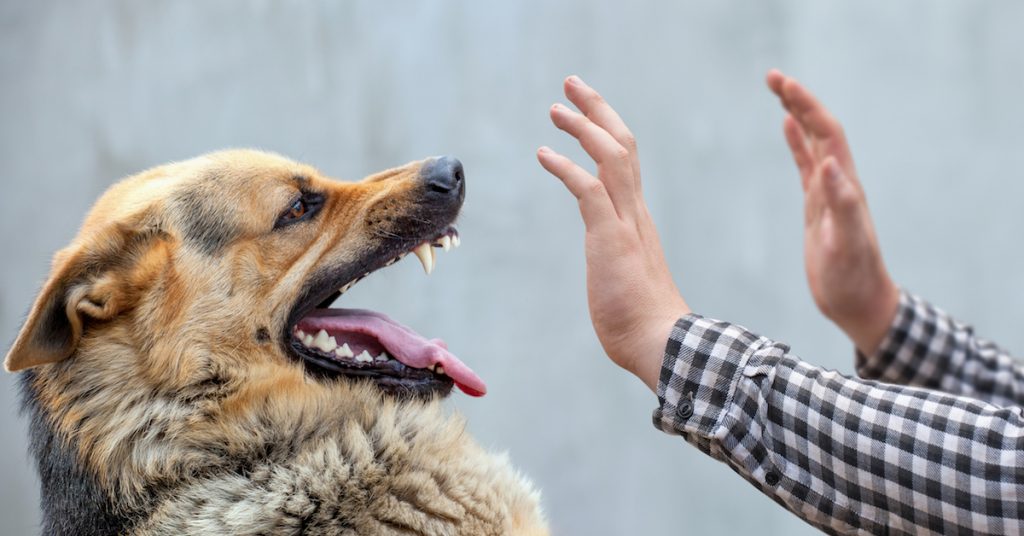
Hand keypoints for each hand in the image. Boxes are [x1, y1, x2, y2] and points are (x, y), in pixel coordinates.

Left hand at [537, 76, 689, 390]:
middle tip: (572, 85)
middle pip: (623, 144)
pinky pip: (589, 190)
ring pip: (611, 156)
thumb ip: (617, 263)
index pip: (626, 162)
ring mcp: (626, 223)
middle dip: (597, 110)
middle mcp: (635, 212)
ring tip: (556, 108)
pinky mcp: (611, 238)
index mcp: (637, 219)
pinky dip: (566, 167)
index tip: (586, 112)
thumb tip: (612, 272)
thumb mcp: (624, 280)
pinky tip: (544, 153)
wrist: (662, 344)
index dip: (606, 130)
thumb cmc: (642, 323)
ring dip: (583, 127)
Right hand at [766, 70, 898, 354]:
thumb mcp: (846, 243)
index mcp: (844, 185)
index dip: (806, 106)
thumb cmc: (853, 278)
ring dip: (797, 114)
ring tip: (778, 90)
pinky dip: (796, 143)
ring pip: (812, 142)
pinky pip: (805, 165)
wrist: (858, 302)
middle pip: (819, 129)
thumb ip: (842, 203)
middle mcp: (838, 182)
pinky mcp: (817, 206)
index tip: (783, 85)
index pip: (826, 133)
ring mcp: (827, 193)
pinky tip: (786, 128)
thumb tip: (828, 162)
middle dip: (798, 100)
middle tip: (771, 76)